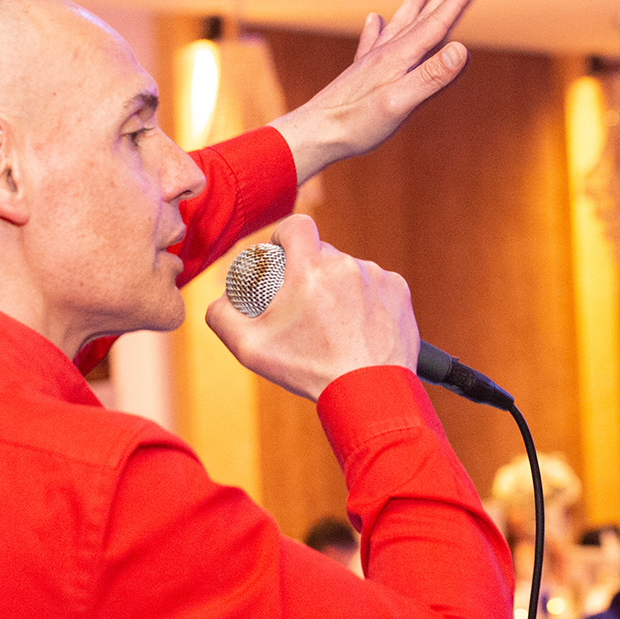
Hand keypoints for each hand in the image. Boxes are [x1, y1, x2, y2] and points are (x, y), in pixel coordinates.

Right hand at [204, 216, 418, 399]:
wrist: (368, 393)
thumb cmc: (309, 371)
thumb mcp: (249, 348)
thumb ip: (221, 315)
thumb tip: (221, 298)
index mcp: (310, 270)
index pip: (295, 226)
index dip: (284, 237)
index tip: (282, 257)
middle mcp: (346, 265)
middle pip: (321, 252)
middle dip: (309, 273)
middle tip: (304, 307)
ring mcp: (376, 276)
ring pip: (348, 270)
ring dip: (339, 288)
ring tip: (334, 325)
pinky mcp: (398, 290)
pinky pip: (375, 284)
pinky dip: (365, 300)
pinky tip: (359, 326)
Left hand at [271, 0, 476, 181]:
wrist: (314, 133)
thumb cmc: (357, 123)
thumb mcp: (401, 104)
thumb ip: (431, 77)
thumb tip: (461, 49)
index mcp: (399, 58)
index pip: (435, 25)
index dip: (455, 3)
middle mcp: (385, 53)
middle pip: (420, 19)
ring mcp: (371, 61)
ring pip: (398, 24)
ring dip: (414, 4)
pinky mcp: (359, 72)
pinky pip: (371, 41)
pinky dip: (376, 27)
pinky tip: (374, 18)